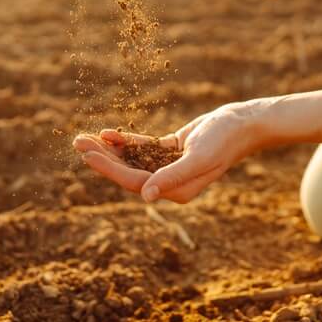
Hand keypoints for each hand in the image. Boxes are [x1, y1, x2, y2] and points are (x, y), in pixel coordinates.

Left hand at [72, 100, 269, 203]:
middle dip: (102, 158)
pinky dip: (126, 141)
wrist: (244, 124)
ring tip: (84, 138)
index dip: (109, 168)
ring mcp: (170, 167)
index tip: (88, 154)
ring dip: (109, 149)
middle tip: (77, 142)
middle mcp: (170, 183)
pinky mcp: (171, 151)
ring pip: (132, 160)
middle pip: (128, 172)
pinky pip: (143, 148)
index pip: (134, 182)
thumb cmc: (224, 140)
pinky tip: (109, 132)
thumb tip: (146, 196)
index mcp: (176, 190)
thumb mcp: (199, 157)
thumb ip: (172, 176)